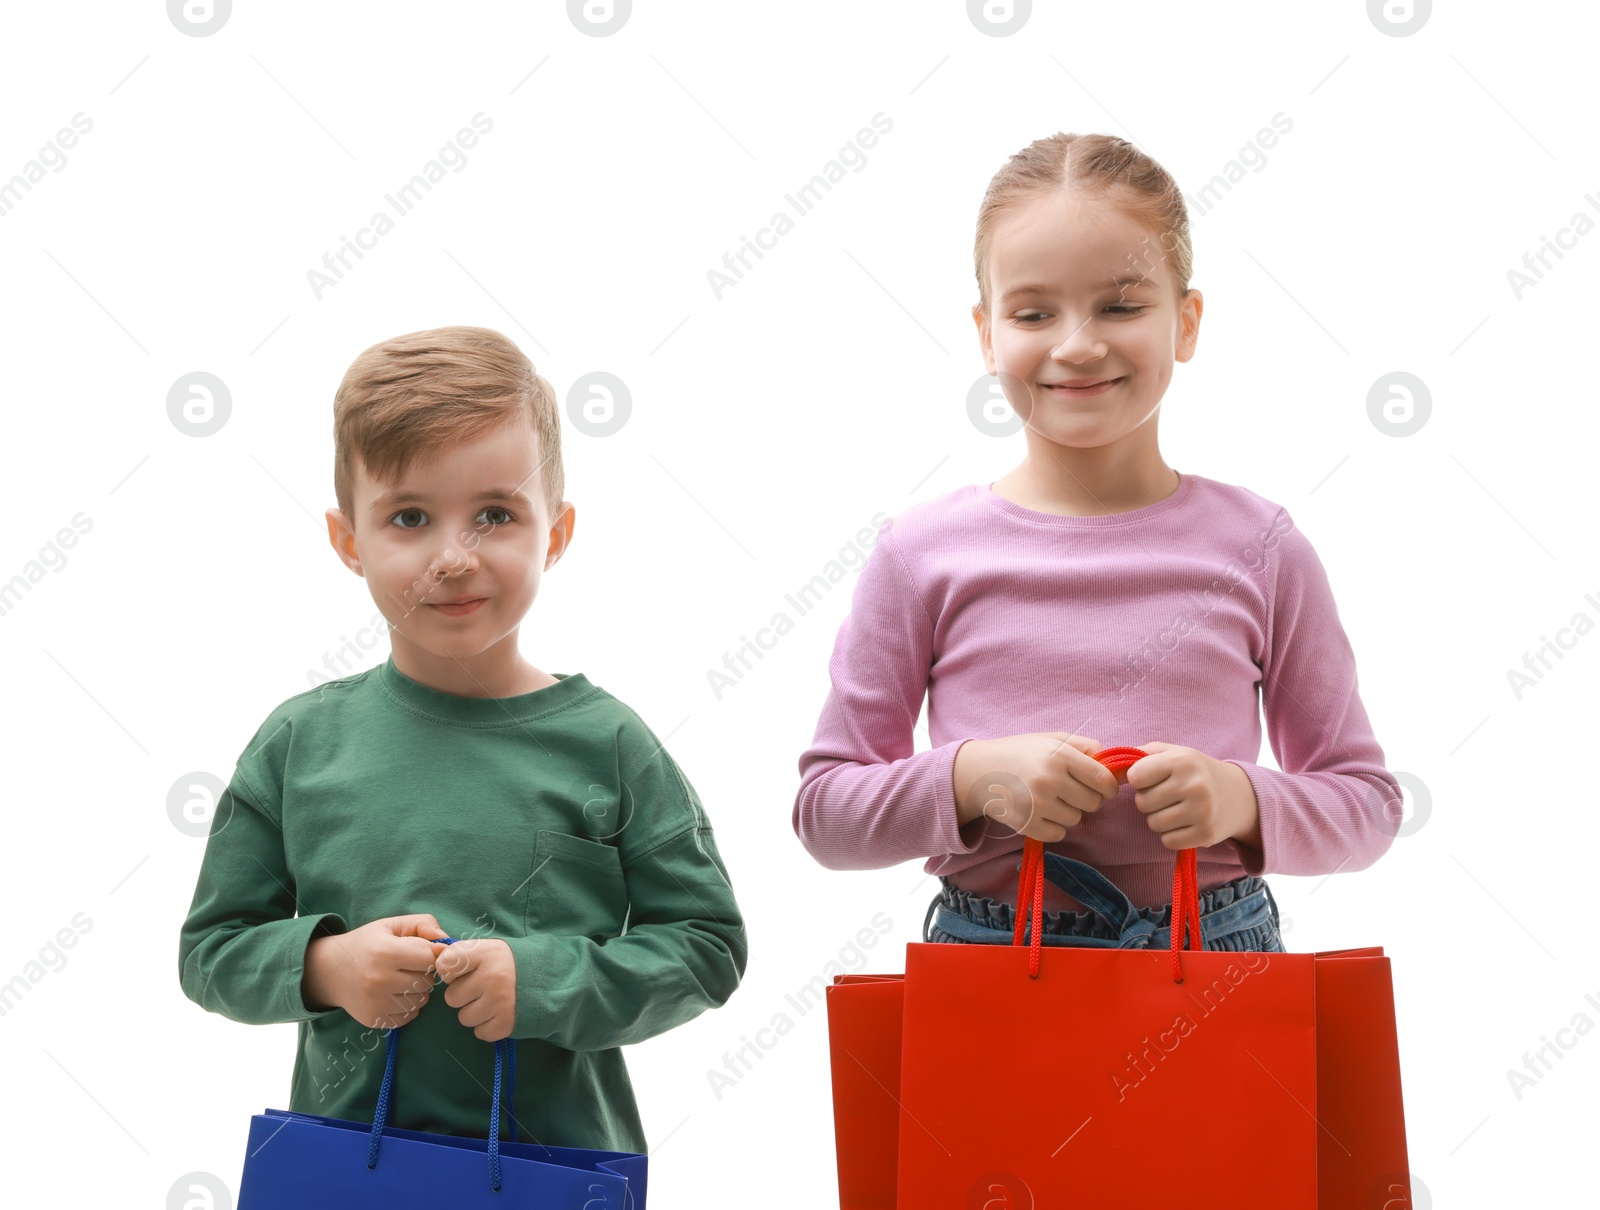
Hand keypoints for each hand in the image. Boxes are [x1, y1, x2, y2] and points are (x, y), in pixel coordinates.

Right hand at [302, 913, 448, 1028]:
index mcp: (385, 952)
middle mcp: (379, 980)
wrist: (330, 970)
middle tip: (408, 966)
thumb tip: (446, 943)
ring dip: (418, 991)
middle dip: (424, 973)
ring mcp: (375, 1003)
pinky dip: (408, 1006)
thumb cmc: (367, 944)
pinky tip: (394, 994)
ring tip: (401, 979)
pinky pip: (409, 1016)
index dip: (429, 953)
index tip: (418, 951)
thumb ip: (423, 924)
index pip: (430, 958)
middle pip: (427, 981)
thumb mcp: (391, 925)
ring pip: (421, 1000)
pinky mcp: (374, 1019)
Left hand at [434, 937, 517, 1041]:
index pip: (445, 965)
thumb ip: (461, 953)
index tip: (465, 970)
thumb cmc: (509, 963)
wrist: (550, 978)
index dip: (451, 971)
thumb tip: (433, 954)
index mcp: (486, 953)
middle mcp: (492, 977)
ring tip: (493, 1000)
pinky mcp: (506, 1023)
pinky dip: (488, 1026)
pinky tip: (500, 1013)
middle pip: (451, 997)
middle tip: (483, 987)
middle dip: (464, 995)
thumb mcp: (488, 949)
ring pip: (464, 1018)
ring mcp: (499, 1002)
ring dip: (475, 1012)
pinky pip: (480, 1032)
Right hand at [952, 732, 1120, 841]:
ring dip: (1069, 812)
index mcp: (1059, 756)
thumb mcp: (1052, 739)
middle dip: (1088, 799)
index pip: (1104, 780)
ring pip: (1076, 820)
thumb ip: (1086, 747)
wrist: (979, 771)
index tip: (1102, 787)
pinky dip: (1054, 827)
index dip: (1109, 787)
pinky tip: (1041, 812)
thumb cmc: (1022, 752)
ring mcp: (1037, 804)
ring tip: (1051, 799)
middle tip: (1071, 791)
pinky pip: (1058, 834)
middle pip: (1093, 803)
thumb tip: (1116, 766)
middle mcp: (1049, 780)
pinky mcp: (1026, 824)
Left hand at [1127, 742, 1259, 851]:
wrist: (1238, 795)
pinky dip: (1171, 835)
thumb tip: (1107, 771)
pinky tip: (1185, 823)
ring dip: (1159, 818)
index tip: (1152, 778)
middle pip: (1142, 803)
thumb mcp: (1171, 753)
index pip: (1136, 776)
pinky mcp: (1206, 834)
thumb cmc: (1194, 772)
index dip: (1139, 779)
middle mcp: (1194, 784)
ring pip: (1153, 823)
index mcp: (1182, 760)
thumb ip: (1137, 756)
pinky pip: (1167, 841)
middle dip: (1149, 800)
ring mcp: (1202, 811)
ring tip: (1177, 808)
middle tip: (1168, 795)